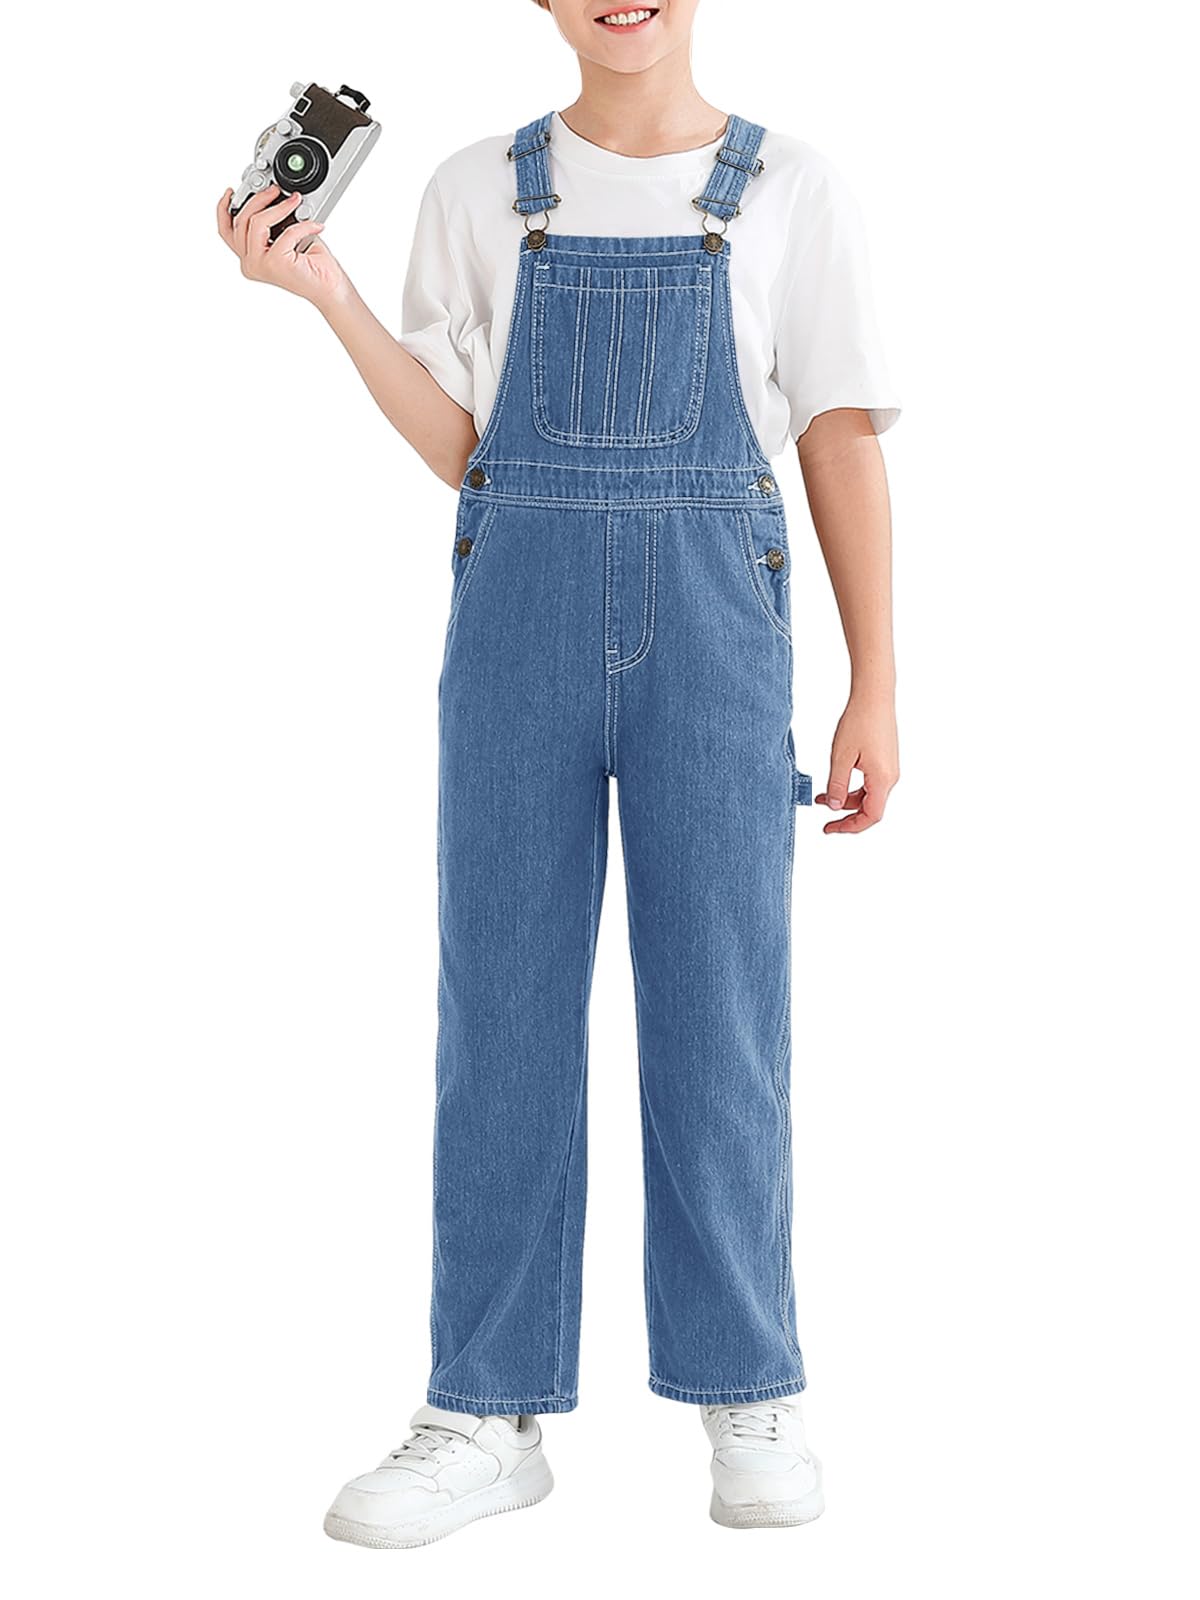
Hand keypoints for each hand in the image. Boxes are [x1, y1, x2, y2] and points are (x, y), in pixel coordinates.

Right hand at [215, 183, 348, 308]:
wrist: (330, 289)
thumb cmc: (312, 267)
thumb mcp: (285, 238)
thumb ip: (272, 224)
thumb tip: (272, 198)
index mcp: (249, 259)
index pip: (227, 232)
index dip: (224, 209)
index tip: (231, 192)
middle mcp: (250, 264)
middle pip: (241, 221)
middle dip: (259, 199)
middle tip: (276, 190)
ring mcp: (261, 265)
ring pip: (257, 222)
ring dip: (279, 207)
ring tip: (296, 201)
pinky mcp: (276, 263)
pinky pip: (287, 232)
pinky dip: (304, 225)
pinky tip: (316, 225)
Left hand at [815, 693, 899, 833]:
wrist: (874, 697)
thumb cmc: (859, 722)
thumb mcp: (841, 757)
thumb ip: (837, 785)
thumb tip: (834, 807)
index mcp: (882, 779)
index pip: (870, 816)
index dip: (851, 827)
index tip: (831, 828)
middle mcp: (890, 777)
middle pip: (870, 808)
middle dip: (846, 816)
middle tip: (825, 820)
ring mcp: (890, 769)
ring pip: (869, 796)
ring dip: (847, 800)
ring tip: (822, 797)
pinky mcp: (886, 761)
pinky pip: (871, 783)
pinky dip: (853, 788)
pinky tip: (837, 782)